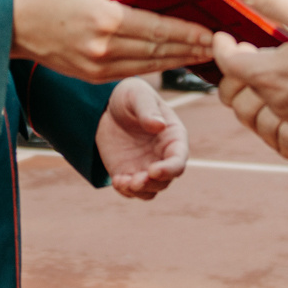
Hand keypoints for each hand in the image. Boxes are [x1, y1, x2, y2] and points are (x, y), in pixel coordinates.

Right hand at [12, 0, 215, 81]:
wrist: (13, 25)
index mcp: (106, 18)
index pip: (159, 27)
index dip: (189, 31)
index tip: (211, 31)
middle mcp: (104, 47)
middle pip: (159, 49)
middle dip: (192, 47)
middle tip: (218, 44)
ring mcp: (97, 66)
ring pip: (149, 64)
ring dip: (179, 60)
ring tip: (201, 53)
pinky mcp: (92, 77)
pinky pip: (132, 71)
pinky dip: (156, 66)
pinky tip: (171, 60)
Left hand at [96, 78, 189, 199]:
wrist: (108, 106)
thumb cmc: (131, 96)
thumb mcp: (138, 96)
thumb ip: (148, 109)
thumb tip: (158, 125)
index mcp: (173, 138)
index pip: (178, 160)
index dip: (169, 169)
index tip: (154, 170)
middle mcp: (163, 156)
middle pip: (166, 180)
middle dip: (152, 183)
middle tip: (135, 180)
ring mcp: (147, 167)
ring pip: (151, 189)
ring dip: (140, 191)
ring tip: (123, 182)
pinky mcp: (129, 173)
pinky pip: (132, 190)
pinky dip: (126, 191)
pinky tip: (117, 180)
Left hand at [211, 0, 287, 163]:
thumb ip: (274, 1)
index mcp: (269, 76)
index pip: (227, 64)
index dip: (222, 47)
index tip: (226, 35)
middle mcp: (277, 104)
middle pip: (236, 91)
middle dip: (234, 72)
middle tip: (250, 50)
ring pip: (258, 108)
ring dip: (257, 88)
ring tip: (275, 65)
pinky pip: (283, 122)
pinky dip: (280, 103)